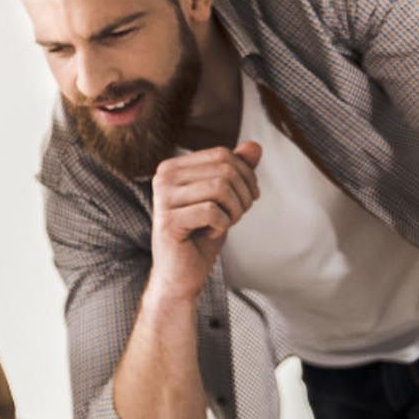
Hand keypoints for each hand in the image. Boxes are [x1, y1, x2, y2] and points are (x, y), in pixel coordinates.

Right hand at [146, 142, 261, 302]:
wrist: (181, 273)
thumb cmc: (201, 234)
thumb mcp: (225, 199)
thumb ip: (237, 171)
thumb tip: (255, 146)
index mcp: (173, 167)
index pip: (222, 154)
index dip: (246, 175)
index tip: (249, 198)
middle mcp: (163, 177)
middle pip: (224, 169)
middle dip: (243, 194)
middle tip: (238, 215)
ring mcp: (162, 198)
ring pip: (220, 188)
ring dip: (234, 210)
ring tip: (226, 223)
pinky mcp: (168, 221)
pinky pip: (212, 211)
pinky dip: (223, 225)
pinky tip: (212, 233)